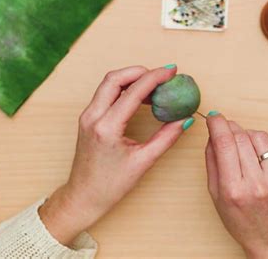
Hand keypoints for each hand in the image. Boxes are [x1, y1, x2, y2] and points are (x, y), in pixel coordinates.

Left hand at [39, 65, 194, 244]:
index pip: (133, 92)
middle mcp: (93, 117)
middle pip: (115, 78)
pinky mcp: (88, 118)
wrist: (84, 196)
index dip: (155, 77)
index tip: (171, 71)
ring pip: (108, 83)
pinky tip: (140, 98)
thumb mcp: (143, 162)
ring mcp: (87, 116)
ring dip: (131, 79)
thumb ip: (166, 138)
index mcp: (107, 127)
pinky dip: (123, 89)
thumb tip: (184, 120)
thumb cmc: (110, 184)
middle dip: (140, 71)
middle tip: (162, 75)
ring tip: (154, 87)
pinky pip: (105, 94)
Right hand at [205, 112, 267, 258]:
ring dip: (247, 134)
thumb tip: (213, 134)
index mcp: (234, 190)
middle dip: (230, 127)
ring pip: (259, 136)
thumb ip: (212, 162)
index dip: (217, 125)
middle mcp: (258, 183)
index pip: (224, 144)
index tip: (213, 117)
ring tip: (242, 146)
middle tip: (224, 129)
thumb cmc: (241, 221)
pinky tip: (257, 157)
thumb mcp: (216, 195)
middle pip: (241, 137)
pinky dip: (262, 146)